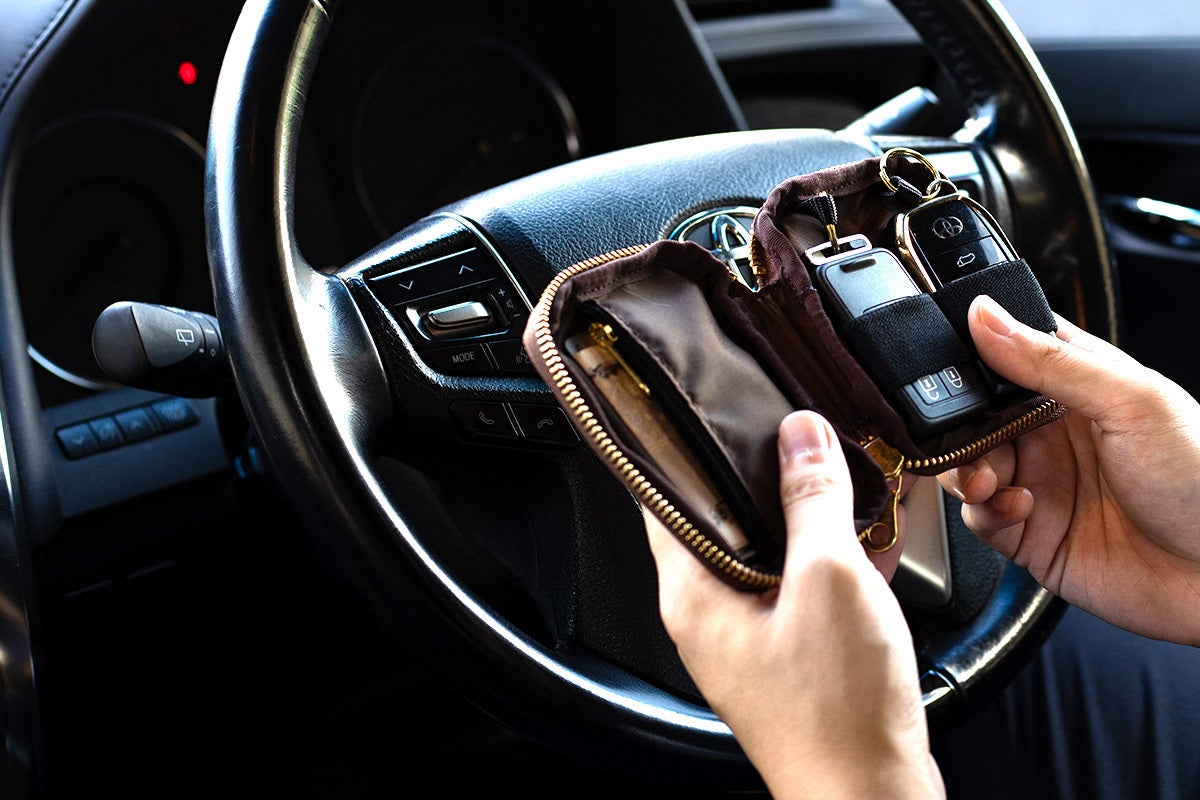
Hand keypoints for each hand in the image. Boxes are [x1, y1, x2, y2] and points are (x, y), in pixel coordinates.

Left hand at [644, 410, 942, 799]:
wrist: (875, 798)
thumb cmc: (838, 715)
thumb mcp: (829, 578)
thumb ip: (812, 499)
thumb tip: (801, 434)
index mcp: (694, 594)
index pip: (663, 496)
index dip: (682, 444)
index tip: (702, 402)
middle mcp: (713, 612)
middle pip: (723, 517)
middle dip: (759, 470)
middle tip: (789, 425)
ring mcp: (755, 633)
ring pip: (772, 548)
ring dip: (806, 510)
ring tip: (839, 465)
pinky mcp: (797, 650)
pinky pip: (808, 582)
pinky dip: (834, 553)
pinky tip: (875, 527)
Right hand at [939, 295, 1199, 644]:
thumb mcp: (1131, 401)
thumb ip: (1052, 360)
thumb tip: (985, 316)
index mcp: (1077, 386)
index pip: (1005, 355)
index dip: (971, 357)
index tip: (949, 364)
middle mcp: (1052, 433)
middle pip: (973, 415)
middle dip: (957, 424)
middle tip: (964, 433)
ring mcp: (1039, 483)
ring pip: (966, 465)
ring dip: (964, 469)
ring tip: (986, 478)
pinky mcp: (1029, 534)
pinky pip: (979, 518)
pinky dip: (984, 512)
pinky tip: (1017, 508)